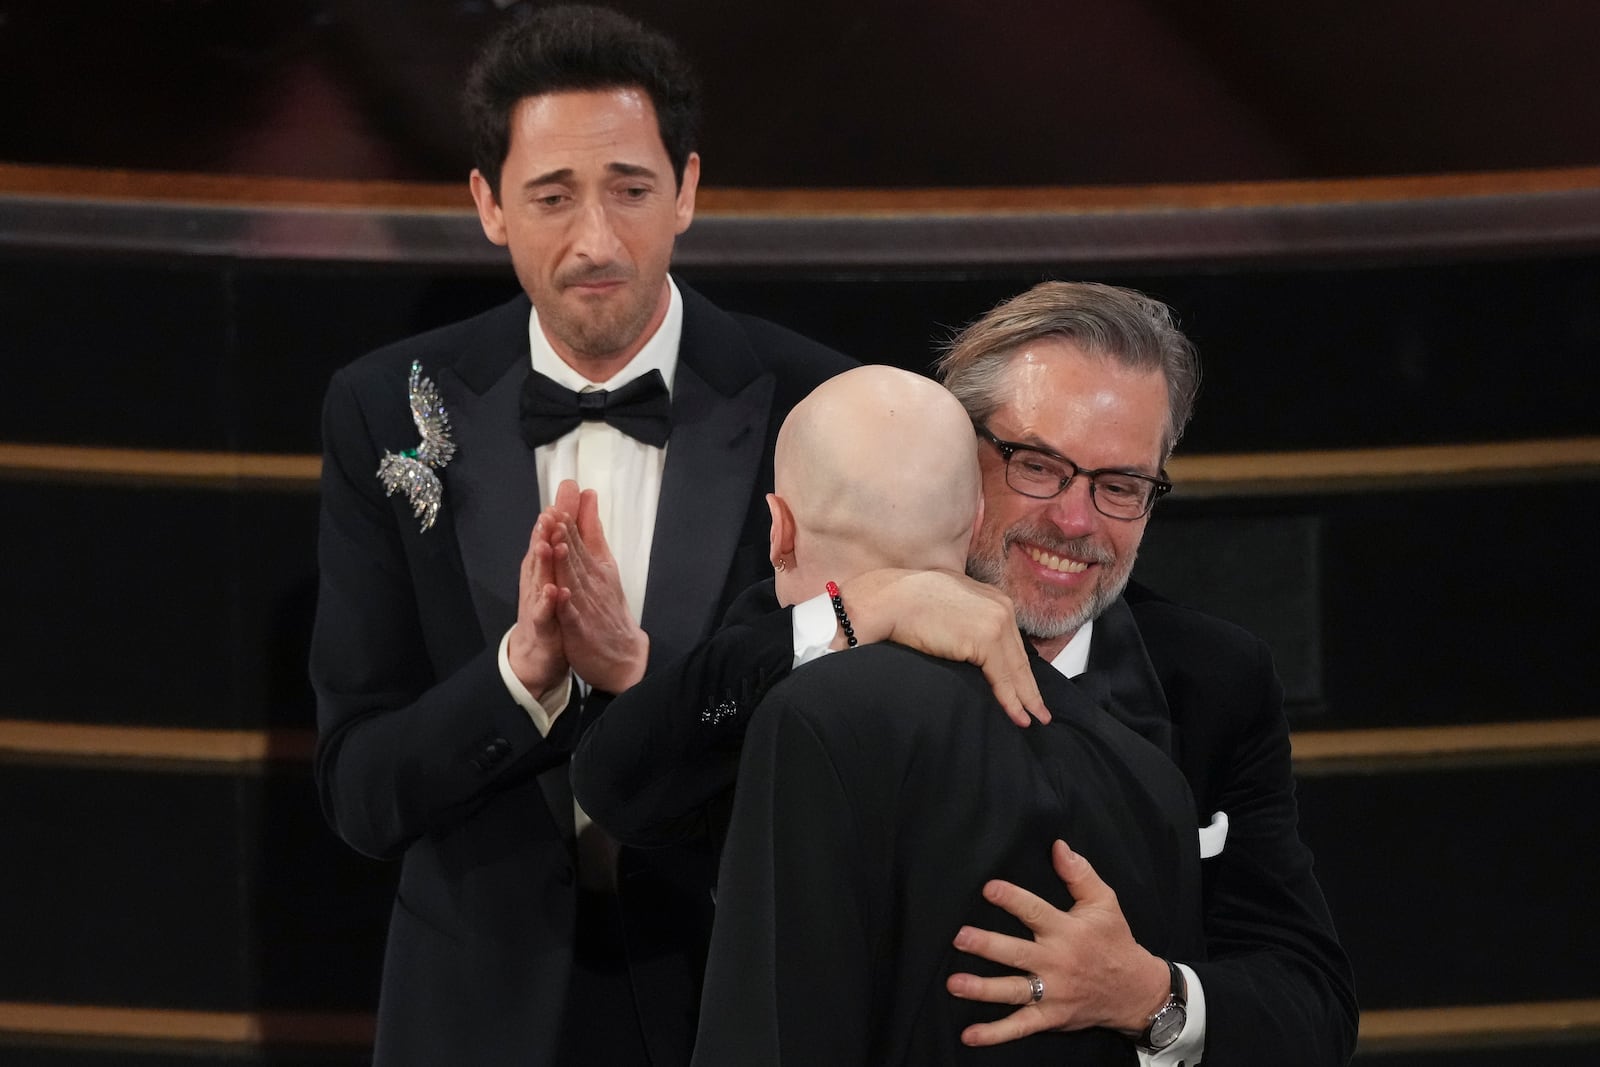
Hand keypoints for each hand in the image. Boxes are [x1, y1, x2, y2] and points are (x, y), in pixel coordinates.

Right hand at [506, 511, 569, 693]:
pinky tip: (555, 591)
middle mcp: (536, 581)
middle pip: (539, 553)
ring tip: (546, 544)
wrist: (536, 652)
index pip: (548, 536)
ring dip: (542, 562)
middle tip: (550, 511)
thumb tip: (563, 511)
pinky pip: (544, 613)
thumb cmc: (547, 608)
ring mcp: (536, 603)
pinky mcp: (542, 626)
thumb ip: (559, 543)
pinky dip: (549, 602)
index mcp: (542, 568)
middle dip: (544, 532)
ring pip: (539, 580)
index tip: (565, 491)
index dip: (557, 514)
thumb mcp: (554, 573)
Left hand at [549, 480, 649, 692]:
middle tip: (557, 513)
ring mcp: (586, 606)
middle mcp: (591, 583)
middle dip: (567, 535)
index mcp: (595, 567)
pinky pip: (573, 615)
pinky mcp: (580, 629)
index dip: (569, 522)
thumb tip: (588, 497)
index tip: (561, 501)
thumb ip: (593, 531)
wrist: (622, 653)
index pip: (581, 541)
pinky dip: (567, 604)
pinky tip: (562, 592)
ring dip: (566, 563)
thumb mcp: (604, 563)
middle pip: (577, 557)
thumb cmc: (608, 606)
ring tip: (558, 544)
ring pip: (574, 582)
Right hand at [841, 568, 1048, 725]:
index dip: (1020, 666)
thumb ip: (965, 616)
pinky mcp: (986, 640)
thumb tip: (965, 638)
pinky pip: (1004, 679)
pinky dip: (1012, 701)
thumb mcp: (948, 603)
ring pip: (1016, 670)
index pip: (1012, 640)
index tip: (1027, 686)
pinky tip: (1020, 717)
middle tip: (1040, 710)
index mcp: (993, 597)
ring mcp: (996, 623)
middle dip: (1030, 686)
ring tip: (1035, 719)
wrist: (891, 600)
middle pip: (1019, 656)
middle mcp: (1001, 607)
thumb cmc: (907, 602)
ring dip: (1026, 698)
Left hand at [946, 840, 1169, 1043]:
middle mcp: (1057, 962)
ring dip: (983, 989)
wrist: (1136, 991)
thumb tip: (1058, 846)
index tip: (988, 888)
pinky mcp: (1051, 1017)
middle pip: (1017, 953)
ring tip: (955, 983)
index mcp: (1067, 931)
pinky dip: (995, 1033)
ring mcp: (1053, 993)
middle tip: (959, 937)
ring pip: (1013, 991)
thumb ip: (1079, 873)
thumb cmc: (1115, 941)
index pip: (1035, 912)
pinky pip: (1020, 1027)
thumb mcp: (1104, 902)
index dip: (1012, 899)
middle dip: (987, 945)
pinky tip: (970, 1035)